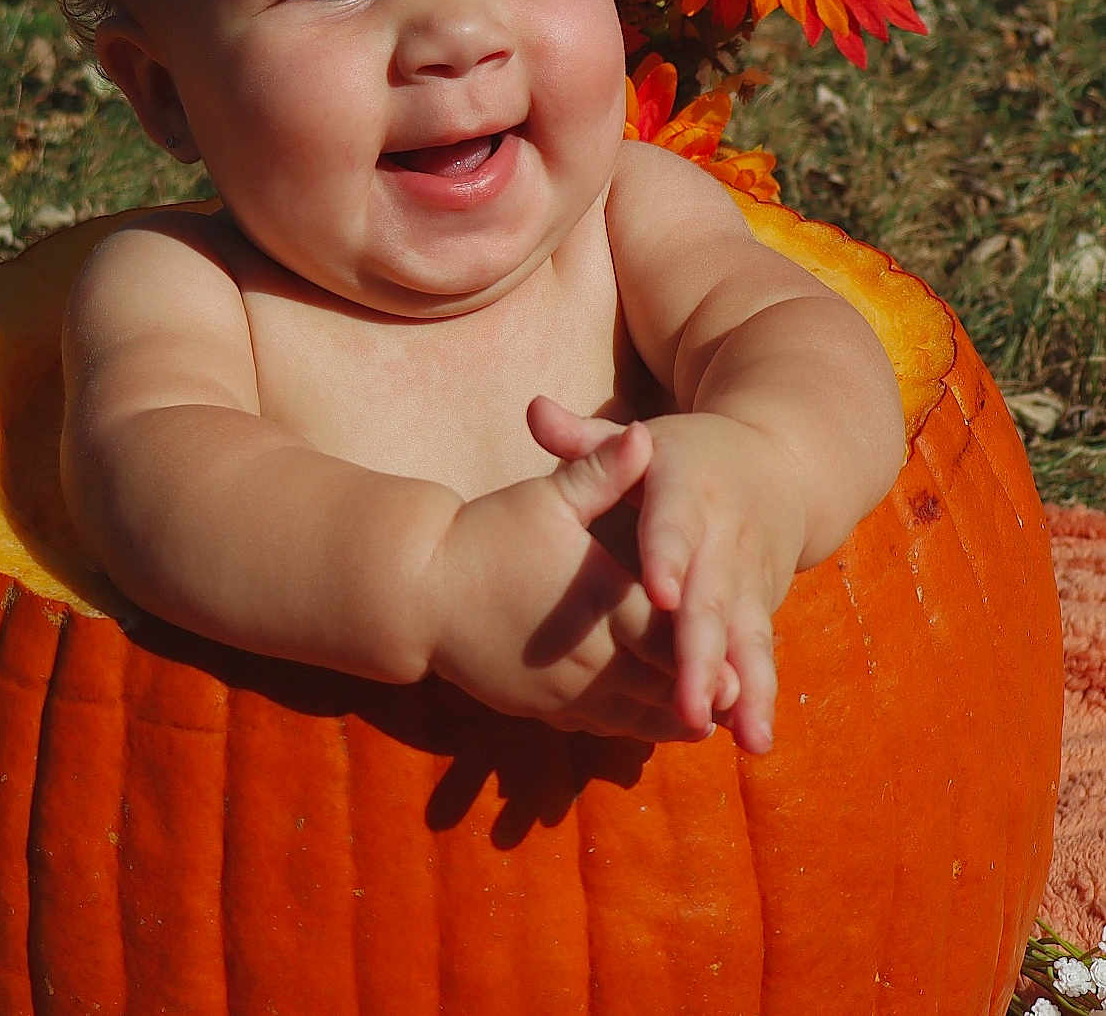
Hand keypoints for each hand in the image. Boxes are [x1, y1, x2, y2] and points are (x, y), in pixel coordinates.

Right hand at [424, 417, 711, 742]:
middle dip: (700, 694)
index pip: (667, 635)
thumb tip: (645, 434)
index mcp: (597, 603)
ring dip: (671, 717)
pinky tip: (650, 718)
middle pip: (660, 686)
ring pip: (633, 716)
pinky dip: (632, 724)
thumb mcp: (546, 498)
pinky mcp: (541, 707)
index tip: (743, 664)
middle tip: (739, 699)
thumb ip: (601, 471)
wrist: (416, 591)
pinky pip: (599, 726)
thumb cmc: (485, 536)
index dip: (707, 651)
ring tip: (709, 716)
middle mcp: (587, 656)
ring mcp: (562, 690)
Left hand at [528, 397, 792, 753]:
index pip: (673, 524)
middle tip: (691, 705)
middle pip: (713, 598)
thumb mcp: (646, 440)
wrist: (782, 462)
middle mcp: (725, 537)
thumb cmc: (689, 456)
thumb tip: (533, 409)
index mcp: (686, 491)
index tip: (657, 591)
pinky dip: (758, 692)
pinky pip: (760, 651)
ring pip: (746, 636)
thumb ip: (588, 441)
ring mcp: (750, 576)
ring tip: (743, 739)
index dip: (667, 555)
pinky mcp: (763, 604)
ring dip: (745, 688)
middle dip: (703, 654)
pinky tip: (752, 738)